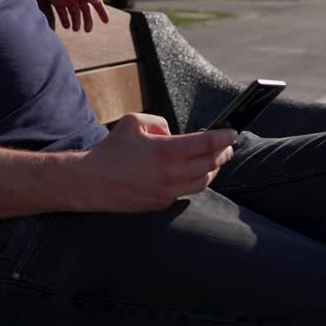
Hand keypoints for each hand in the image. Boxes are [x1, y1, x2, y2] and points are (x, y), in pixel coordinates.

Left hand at [17, 0, 108, 31]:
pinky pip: (63, 14)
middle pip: (85, 11)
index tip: (106, 22)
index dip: (101, 12)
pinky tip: (67, 26)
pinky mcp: (57, 2)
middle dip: (87, 21)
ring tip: (75, 29)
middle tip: (87, 30)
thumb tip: (97, 1)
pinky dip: (65, 21)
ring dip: (76, 22)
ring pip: (74, 14)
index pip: (96, 2)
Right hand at [74, 113, 237, 212]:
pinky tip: (195, 173)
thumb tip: (174, 133)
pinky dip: (196, 181)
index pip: (205, 143)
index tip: (233, 132)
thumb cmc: (111, 149)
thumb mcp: (133, 121)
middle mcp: (169, 174)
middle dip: (223, 153)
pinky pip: (186, 192)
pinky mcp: (161, 204)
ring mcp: (167, 192)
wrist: (91, 182)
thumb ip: (159, 122)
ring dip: (213, 169)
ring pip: (203, 182)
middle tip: (228, 145)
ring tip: (215, 160)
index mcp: (164, 151)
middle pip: (209, 164)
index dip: (223, 137)